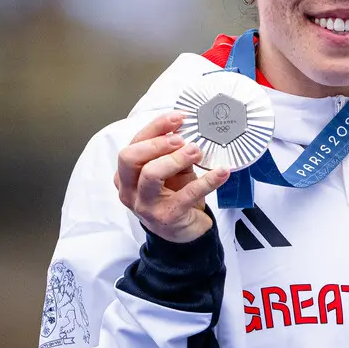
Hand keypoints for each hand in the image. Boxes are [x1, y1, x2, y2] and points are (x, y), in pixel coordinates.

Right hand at [114, 113, 227, 242]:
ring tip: (197, 151)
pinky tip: (222, 172)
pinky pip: (186, 195)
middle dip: (156, 143)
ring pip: (150, 175)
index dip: (155, 128)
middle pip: (129, 158)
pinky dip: (206, 181)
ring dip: (175, 159)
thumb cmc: (174, 195)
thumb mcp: (172, 170)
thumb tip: (188, 126)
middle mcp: (129, 189)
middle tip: (182, 138)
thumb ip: (173, 152)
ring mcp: (145, 205)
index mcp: (127, 174)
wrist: (183, 230)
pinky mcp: (166, 217)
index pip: (133, 144)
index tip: (178, 117)